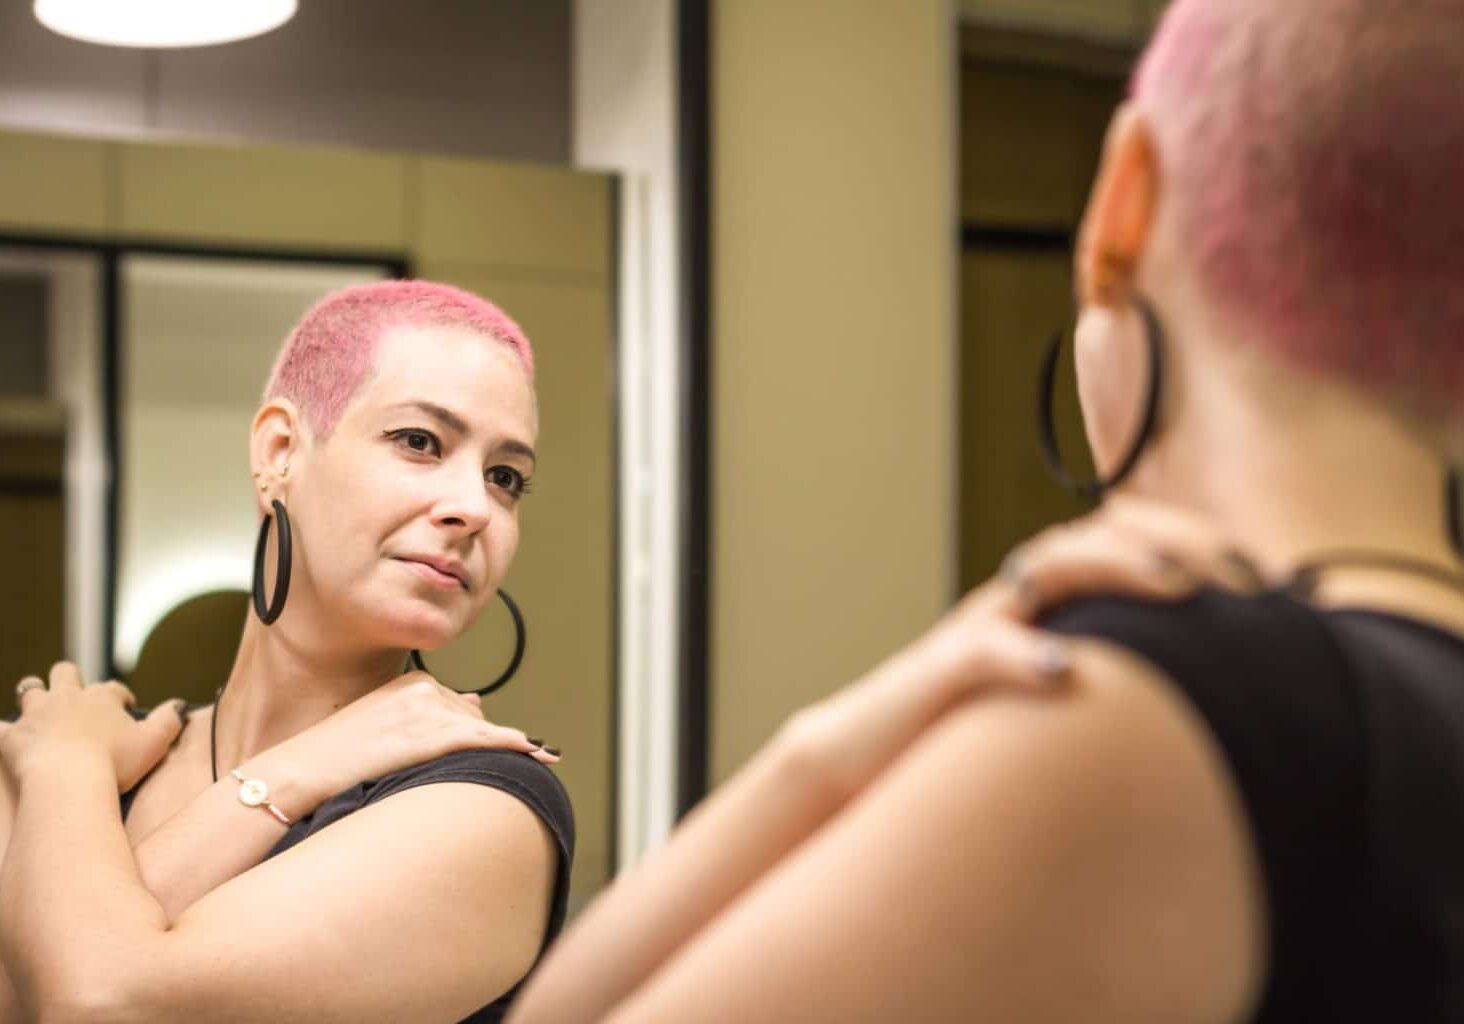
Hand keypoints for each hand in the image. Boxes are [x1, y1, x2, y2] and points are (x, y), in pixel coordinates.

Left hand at [0, 663, 184, 792]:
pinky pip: (2, 728)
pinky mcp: (12, 736)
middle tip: (76, 695)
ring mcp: (37, 715)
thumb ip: (170, 720)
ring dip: (35, 694)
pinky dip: (5, 731)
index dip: (120, 696)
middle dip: (69, 678)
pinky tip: (8, 736)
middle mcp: (67, 697)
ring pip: (31, 689)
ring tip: (40, 706)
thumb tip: (179, 706)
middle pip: (65, 673)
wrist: (68, 781)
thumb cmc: (114, 762)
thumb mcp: (154, 741)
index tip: (125, 707)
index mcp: (102, 698)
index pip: (113, 689)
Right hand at [252, 670, 559, 814]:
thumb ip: (423, 712)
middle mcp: (425, 687)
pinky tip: (541, 753)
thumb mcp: (380, 723)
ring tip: (521, 765)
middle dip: (473, 743)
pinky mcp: (434, 734)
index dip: (462, 733)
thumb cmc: (332, 758)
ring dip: (494, 751)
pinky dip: (517, 746)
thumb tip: (475, 702)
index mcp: (411, 682)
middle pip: (472, 717)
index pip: (456, 706)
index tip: (470, 749)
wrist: (300, 772)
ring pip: (479, 732)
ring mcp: (431, 709)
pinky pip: (486, 739)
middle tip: (462, 768)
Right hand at [779, 497, 1262, 803]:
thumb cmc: (973, 733)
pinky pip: (980, 653)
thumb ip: (1115, 679)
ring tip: (1176, 586)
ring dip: (1115, 568)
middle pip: (1096, 536)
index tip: (1263, 574)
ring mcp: (978, 630)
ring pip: (1044, 569)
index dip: (1194, 540)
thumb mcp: (1055, 694)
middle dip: (1174, 540)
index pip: (1124, 537)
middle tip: (1241, 575)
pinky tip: (1066, 673)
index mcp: (1050, 603)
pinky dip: (1022, 655)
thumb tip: (1214, 697)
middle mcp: (1018, 602)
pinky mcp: (941, 676)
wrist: (867, 757)